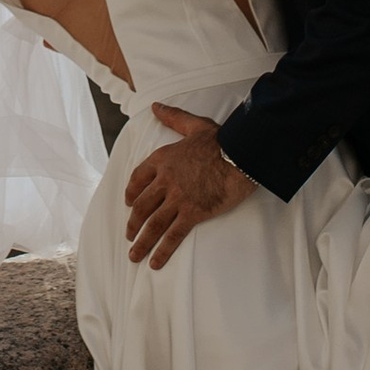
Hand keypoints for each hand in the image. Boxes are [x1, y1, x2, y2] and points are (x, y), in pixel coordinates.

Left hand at [124, 104, 253, 270]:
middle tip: (129, 235)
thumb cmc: (221, 140)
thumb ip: (173, 117)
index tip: (128, 203)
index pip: (138, 178)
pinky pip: (173, 236)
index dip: (131, 193)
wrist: (241, 156)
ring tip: (134, 255)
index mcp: (163, 159)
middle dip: (133, 223)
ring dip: (141, 241)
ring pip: (153, 224)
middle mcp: (165, 180)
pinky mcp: (193, 213)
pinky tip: (154, 262)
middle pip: (142, 206)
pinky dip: (162, 251)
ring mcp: (178, 199)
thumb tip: (155, 106)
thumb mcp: (194, 125)